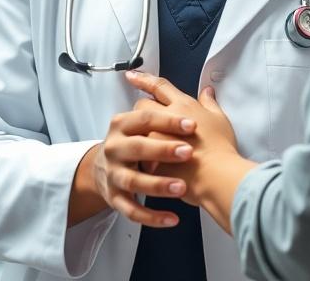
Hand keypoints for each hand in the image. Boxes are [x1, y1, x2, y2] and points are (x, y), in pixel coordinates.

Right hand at [72, 106, 197, 228]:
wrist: (103, 170)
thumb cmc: (132, 141)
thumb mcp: (144, 120)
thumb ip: (174, 105)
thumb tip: (207, 91)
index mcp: (123, 123)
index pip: (145, 117)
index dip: (169, 120)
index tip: (192, 125)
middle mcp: (115, 147)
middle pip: (138, 147)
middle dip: (163, 149)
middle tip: (188, 152)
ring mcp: (113, 174)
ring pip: (134, 181)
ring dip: (158, 185)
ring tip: (181, 188)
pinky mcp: (114, 198)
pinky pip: (131, 210)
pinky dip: (151, 216)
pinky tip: (172, 219)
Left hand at [126, 72, 254, 230]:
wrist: (216, 176)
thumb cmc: (220, 148)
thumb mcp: (220, 119)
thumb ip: (210, 103)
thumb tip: (207, 91)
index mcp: (183, 105)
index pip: (159, 86)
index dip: (144, 79)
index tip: (131, 75)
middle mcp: (165, 117)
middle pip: (142, 106)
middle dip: (142, 110)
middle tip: (148, 121)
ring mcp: (155, 138)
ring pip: (136, 129)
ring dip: (140, 133)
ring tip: (148, 143)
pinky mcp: (150, 158)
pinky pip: (139, 154)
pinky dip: (143, 155)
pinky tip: (150, 161)